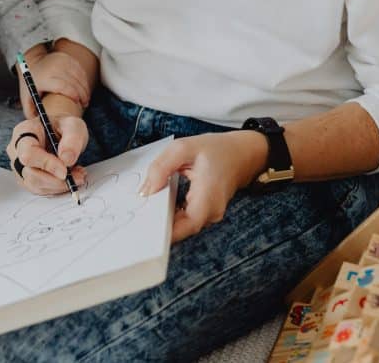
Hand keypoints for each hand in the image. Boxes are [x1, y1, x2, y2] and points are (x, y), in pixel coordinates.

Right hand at [6, 114, 88, 194]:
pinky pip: (41, 190)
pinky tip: (71, 178)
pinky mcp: (27, 179)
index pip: (28, 153)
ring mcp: (19, 167)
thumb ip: (72, 139)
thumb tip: (66, 160)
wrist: (59, 133)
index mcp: (23, 132)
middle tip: (79, 176)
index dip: (46, 164)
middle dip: (56, 180)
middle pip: (30, 174)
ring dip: (59, 185)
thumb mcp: (73, 125)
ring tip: (78, 175)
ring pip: (35, 185)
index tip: (65, 170)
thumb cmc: (63, 127)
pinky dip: (58, 188)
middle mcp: (16, 150)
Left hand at [19, 49, 90, 118]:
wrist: (33, 63)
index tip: (77, 102)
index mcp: (43, 78)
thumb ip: (31, 111)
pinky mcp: (67, 58)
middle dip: (82, 94)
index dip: (72, 94)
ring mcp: (61, 61)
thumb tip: (41, 123)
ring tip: (85, 98)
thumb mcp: (27, 97)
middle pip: (73, 82)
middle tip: (85, 104)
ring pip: (79, 75)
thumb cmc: (32, 85)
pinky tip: (84, 88)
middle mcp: (53, 68)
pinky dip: (84, 80)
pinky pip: (80, 70)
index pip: (62, 86)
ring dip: (85, 88)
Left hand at [139, 131, 265, 242]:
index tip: (141, 227)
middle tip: (135, 215)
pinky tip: (157, 204)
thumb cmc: (216, 149)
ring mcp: (210, 215)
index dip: (162, 231)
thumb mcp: (184, 148)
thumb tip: (145, 191)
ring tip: (143, 208)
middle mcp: (211, 213)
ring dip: (163, 219)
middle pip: (180, 229)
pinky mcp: (206, 213)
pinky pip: (185, 219)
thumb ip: (161, 167)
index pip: (185, 226)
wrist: (243, 153)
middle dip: (157, 224)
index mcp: (208, 197)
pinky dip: (170, 213)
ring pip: (182, 225)